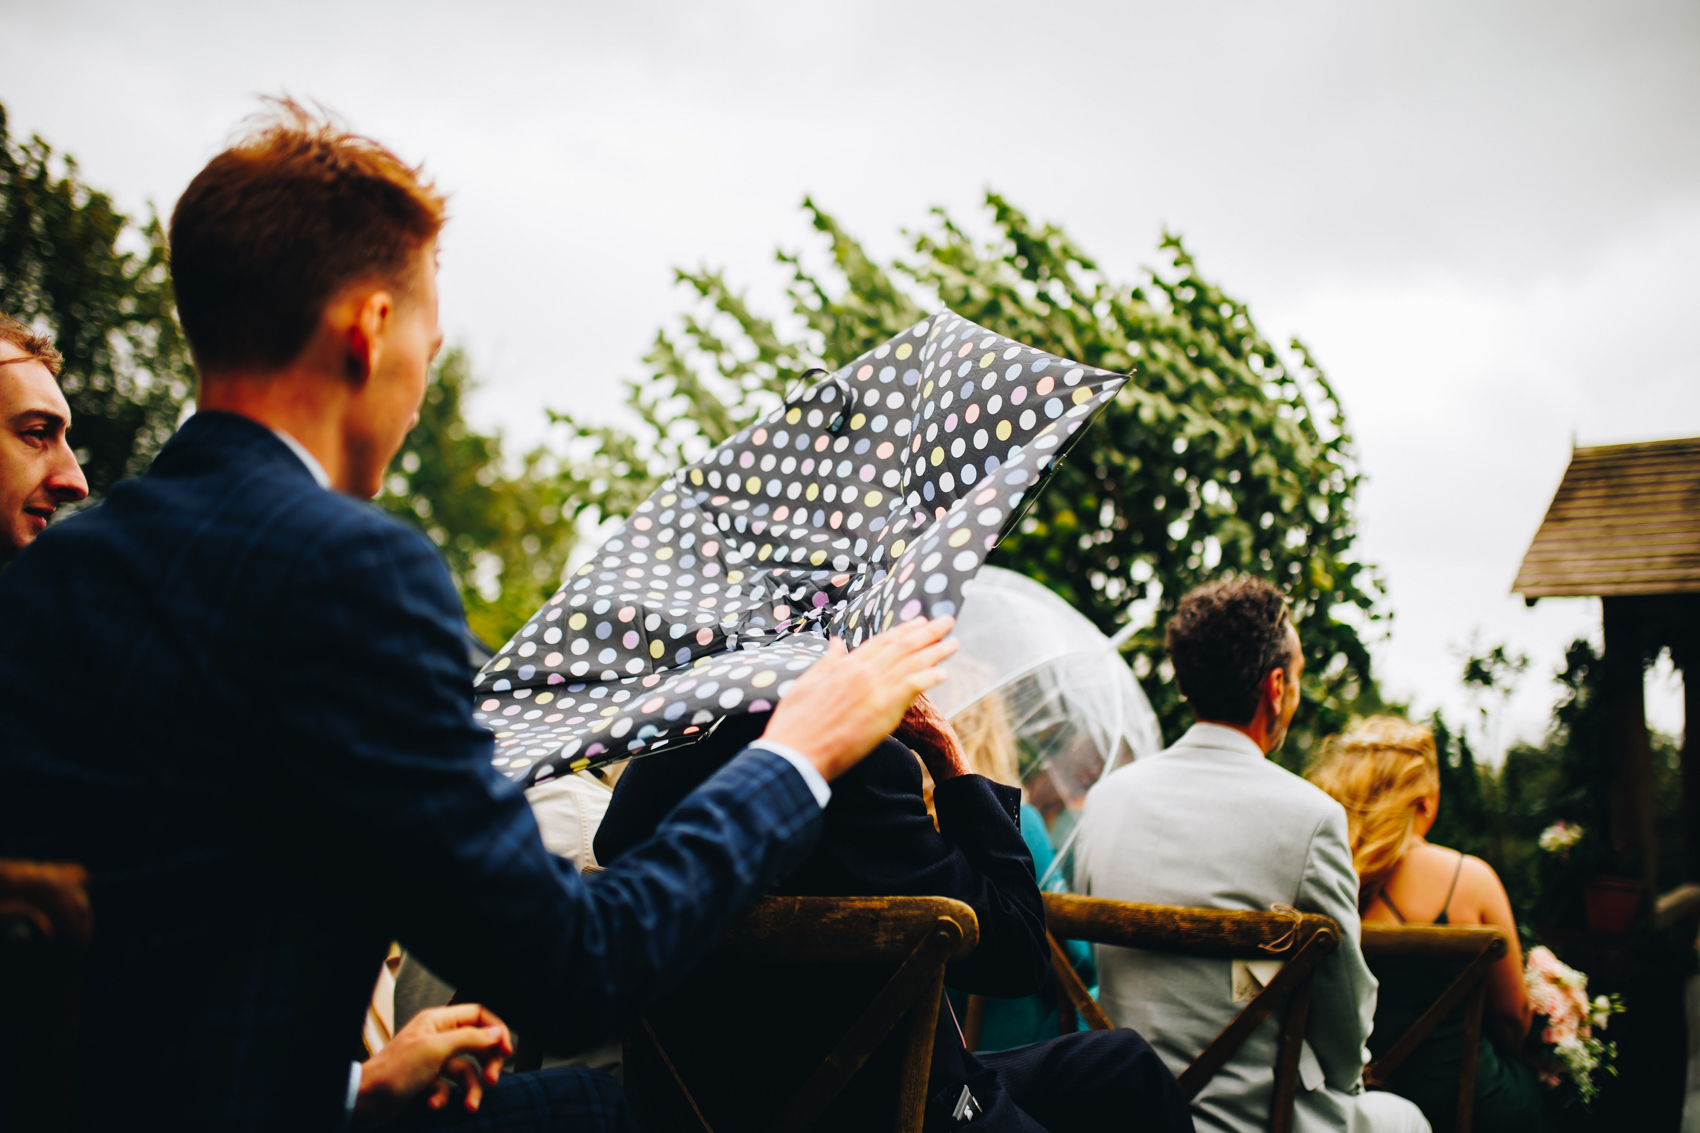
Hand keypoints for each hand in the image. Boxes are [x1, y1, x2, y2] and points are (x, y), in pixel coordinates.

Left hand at [353, 1003, 512, 1127]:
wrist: (365, 1101)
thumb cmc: (393, 1072)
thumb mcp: (437, 1050)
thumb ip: (470, 1038)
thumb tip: (496, 1033)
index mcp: (438, 1021)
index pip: (478, 1015)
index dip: (495, 1030)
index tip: (506, 1050)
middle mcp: (437, 1037)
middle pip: (477, 1043)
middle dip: (487, 1064)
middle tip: (493, 1079)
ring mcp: (433, 1060)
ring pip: (465, 1070)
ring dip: (470, 1088)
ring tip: (471, 1104)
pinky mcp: (427, 1081)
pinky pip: (448, 1087)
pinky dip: (446, 1098)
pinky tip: (435, 1104)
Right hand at [763, 616, 957, 781]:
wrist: (796, 753)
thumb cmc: (795, 724)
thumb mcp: (806, 683)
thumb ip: (826, 662)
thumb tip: (836, 643)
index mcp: (844, 665)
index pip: (881, 642)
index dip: (902, 631)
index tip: (919, 623)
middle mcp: (863, 672)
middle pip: (902, 646)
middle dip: (927, 632)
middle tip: (946, 622)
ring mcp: (875, 689)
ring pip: (912, 662)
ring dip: (935, 651)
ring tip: (952, 643)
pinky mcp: (884, 710)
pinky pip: (913, 686)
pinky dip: (930, 677)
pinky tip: (943, 674)